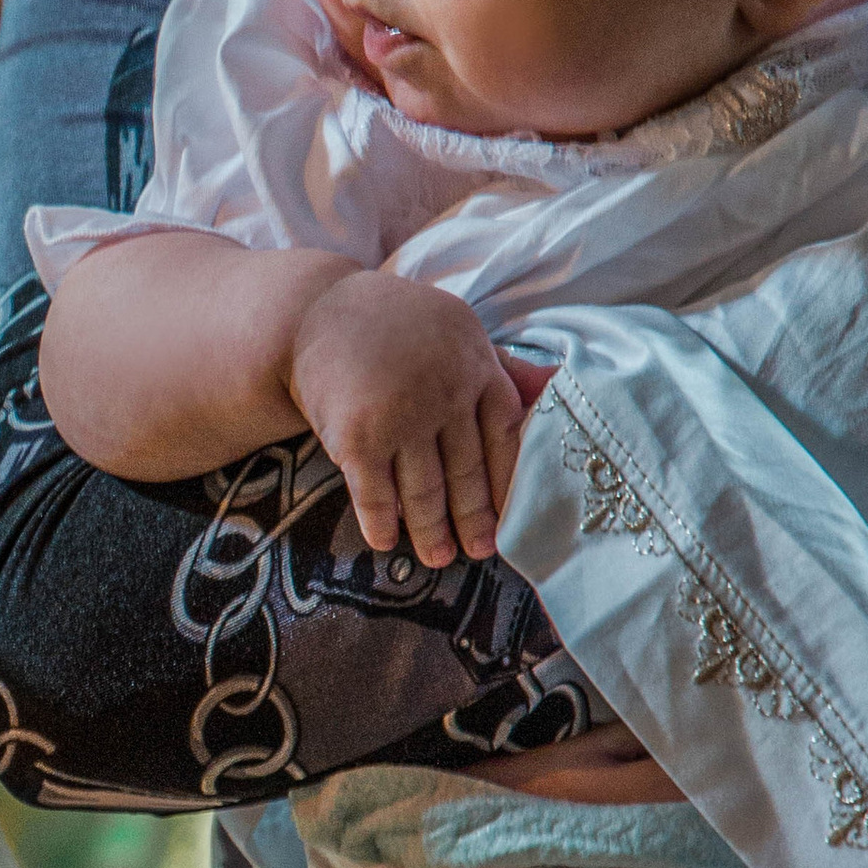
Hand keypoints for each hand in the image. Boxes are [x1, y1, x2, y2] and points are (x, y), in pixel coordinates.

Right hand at [286, 270, 522, 564]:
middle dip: (473, 517)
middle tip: (479, 550)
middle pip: (466, 470)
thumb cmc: (394, 326)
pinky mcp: (357, 436)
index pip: (506, 435)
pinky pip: (375, 493)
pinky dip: (381, 522)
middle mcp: (444, 392)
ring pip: (424, 489)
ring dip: (430, 531)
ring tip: (437, 557)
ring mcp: (401, 416)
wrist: (313, 310)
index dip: (508, 481)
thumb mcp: (456, 330)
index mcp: (476, 365)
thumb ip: (501, 364)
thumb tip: (555, 383)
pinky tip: (385, 540)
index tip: (511, 513)